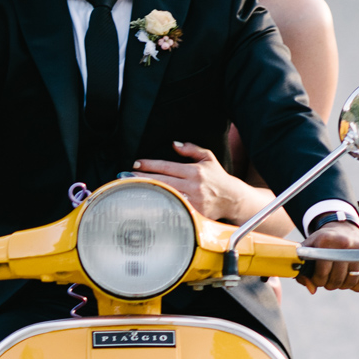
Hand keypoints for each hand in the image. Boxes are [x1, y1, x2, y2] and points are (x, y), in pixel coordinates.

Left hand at [132, 141, 252, 221]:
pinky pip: (173, 208)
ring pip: (165, 195)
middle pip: (162, 181)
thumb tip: (174, 144)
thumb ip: (191, 150)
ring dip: (148, 191)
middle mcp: (193, 186)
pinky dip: (160, 204)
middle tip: (125, 175)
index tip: (136, 163)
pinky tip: (147, 202)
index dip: (150, 165)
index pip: (167, 166)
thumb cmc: (218, 177)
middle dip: (142, 178)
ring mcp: (193, 201)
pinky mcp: (194, 213)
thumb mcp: (208, 158)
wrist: (232, 198)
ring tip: (131, 188)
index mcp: (195, 171)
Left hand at [301, 221, 358, 292]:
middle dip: (331, 284)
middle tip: (329, 281)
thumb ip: (303, 269)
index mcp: (326, 240)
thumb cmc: (323, 242)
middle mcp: (345, 242)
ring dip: (344, 285)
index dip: (318, 280)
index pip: (322, 272)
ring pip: (352, 280)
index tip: (318, 279)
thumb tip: (312, 289)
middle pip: (337, 279)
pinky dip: (358, 285)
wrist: (342, 227)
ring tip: (340, 279)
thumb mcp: (308, 250)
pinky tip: (352, 280)